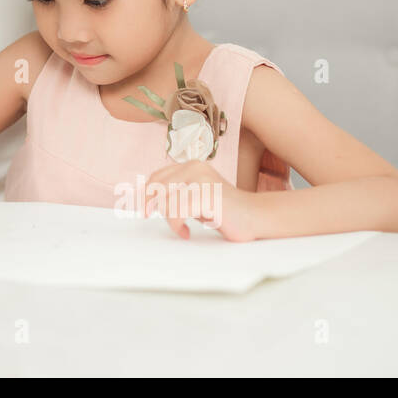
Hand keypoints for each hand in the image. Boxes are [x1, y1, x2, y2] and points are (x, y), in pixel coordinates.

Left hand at [141, 160, 258, 242]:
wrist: (255, 217)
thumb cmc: (223, 211)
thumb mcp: (194, 197)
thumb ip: (175, 194)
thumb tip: (145, 200)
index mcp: (191, 165)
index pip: (157, 177)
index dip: (145, 194)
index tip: (142, 210)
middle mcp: (195, 168)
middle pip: (157, 188)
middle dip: (153, 207)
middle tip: (159, 220)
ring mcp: (202, 180)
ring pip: (165, 201)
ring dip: (169, 220)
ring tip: (181, 229)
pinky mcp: (207, 195)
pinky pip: (176, 212)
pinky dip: (176, 226)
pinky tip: (186, 233)